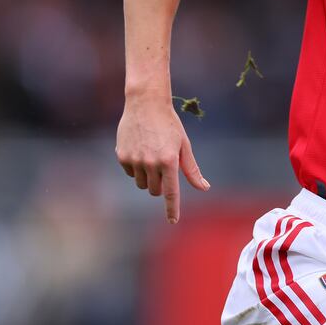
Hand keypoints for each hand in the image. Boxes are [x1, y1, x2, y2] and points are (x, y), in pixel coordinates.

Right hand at [115, 95, 209, 223]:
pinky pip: (130, 173)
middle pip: (155, 190)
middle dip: (161, 185)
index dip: (172, 208)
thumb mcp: (184, 145)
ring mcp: (134, 160)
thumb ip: (192, 169)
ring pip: (142, 184)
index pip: (171, 192)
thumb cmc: (169, 124)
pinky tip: (140, 149)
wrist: (145, 103)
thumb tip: (204, 188)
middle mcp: (151, 163)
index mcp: (169, 161)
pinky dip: (135, 167)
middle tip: (164, 167)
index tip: (173, 221)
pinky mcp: (122, 156)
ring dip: (148, 177)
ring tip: (152, 154)